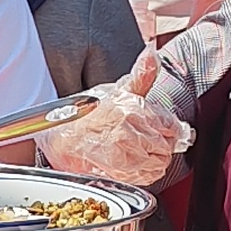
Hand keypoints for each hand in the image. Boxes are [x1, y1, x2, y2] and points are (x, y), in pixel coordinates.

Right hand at [36, 46, 185, 186]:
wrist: (58, 135)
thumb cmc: (86, 113)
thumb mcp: (117, 89)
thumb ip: (142, 74)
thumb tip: (151, 53)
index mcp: (133, 109)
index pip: (172, 125)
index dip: (169, 128)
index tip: (162, 129)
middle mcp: (130, 132)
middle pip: (167, 146)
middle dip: (161, 144)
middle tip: (147, 140)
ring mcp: (123, 154)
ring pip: (159, 163)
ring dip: (154, 160)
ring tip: (139, 152)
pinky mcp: (117, 173)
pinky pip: (145, 178)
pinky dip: (144, 173)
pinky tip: (134, 164)